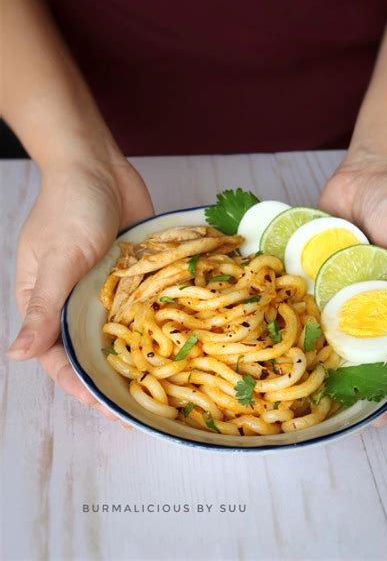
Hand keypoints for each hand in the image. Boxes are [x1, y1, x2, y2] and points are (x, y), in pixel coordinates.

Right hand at [7, 159, 153, 420]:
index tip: (110, 409)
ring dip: (140, 357)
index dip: (82, 386)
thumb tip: (17, 355)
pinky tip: (179, 343)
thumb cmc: (69, 208)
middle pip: (94, 351)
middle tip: (145, 407)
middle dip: (116, 380)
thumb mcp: (57, 259)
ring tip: (168, 385)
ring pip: (122, 334)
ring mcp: (106, 290)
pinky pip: (143, 307)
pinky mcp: (132, 276)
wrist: (98, 167)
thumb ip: (42, 308)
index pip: (60, 358)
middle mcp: (76, 303)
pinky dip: (157, 325)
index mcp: (46, 304)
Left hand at [318, 159, 386, 423]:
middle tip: (353, 414)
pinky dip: (303, 323)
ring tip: (318, 391)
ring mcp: (343, 292)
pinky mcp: (318, 277)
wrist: (367, 174)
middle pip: (370, 351)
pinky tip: (290, 344)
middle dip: (364, 382)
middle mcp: (373, 302)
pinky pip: (311, 304)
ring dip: (330, 361)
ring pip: (336, 334)